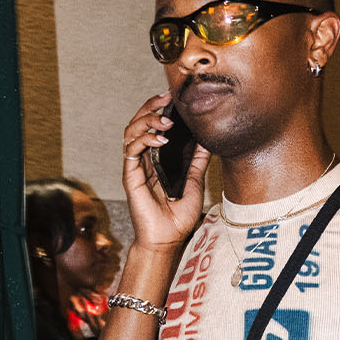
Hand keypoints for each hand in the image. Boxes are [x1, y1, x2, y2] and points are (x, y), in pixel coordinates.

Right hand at [121, 94, 210, 252]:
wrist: (168, 241)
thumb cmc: (178, 218)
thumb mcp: (194, 183)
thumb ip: (198, 161)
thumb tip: (208, 140)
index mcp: (156, 159)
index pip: (151, 126)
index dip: (157, 108)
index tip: (171, 97)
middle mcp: (143, 160)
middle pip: (137, 123)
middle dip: (149, 106)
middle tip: (165, 98)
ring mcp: (135, 167)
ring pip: (131, 131)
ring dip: (147, 120)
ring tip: (165, 120)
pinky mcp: (130, 176)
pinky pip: (131, 150)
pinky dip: (145, 139)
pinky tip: (160, 139)